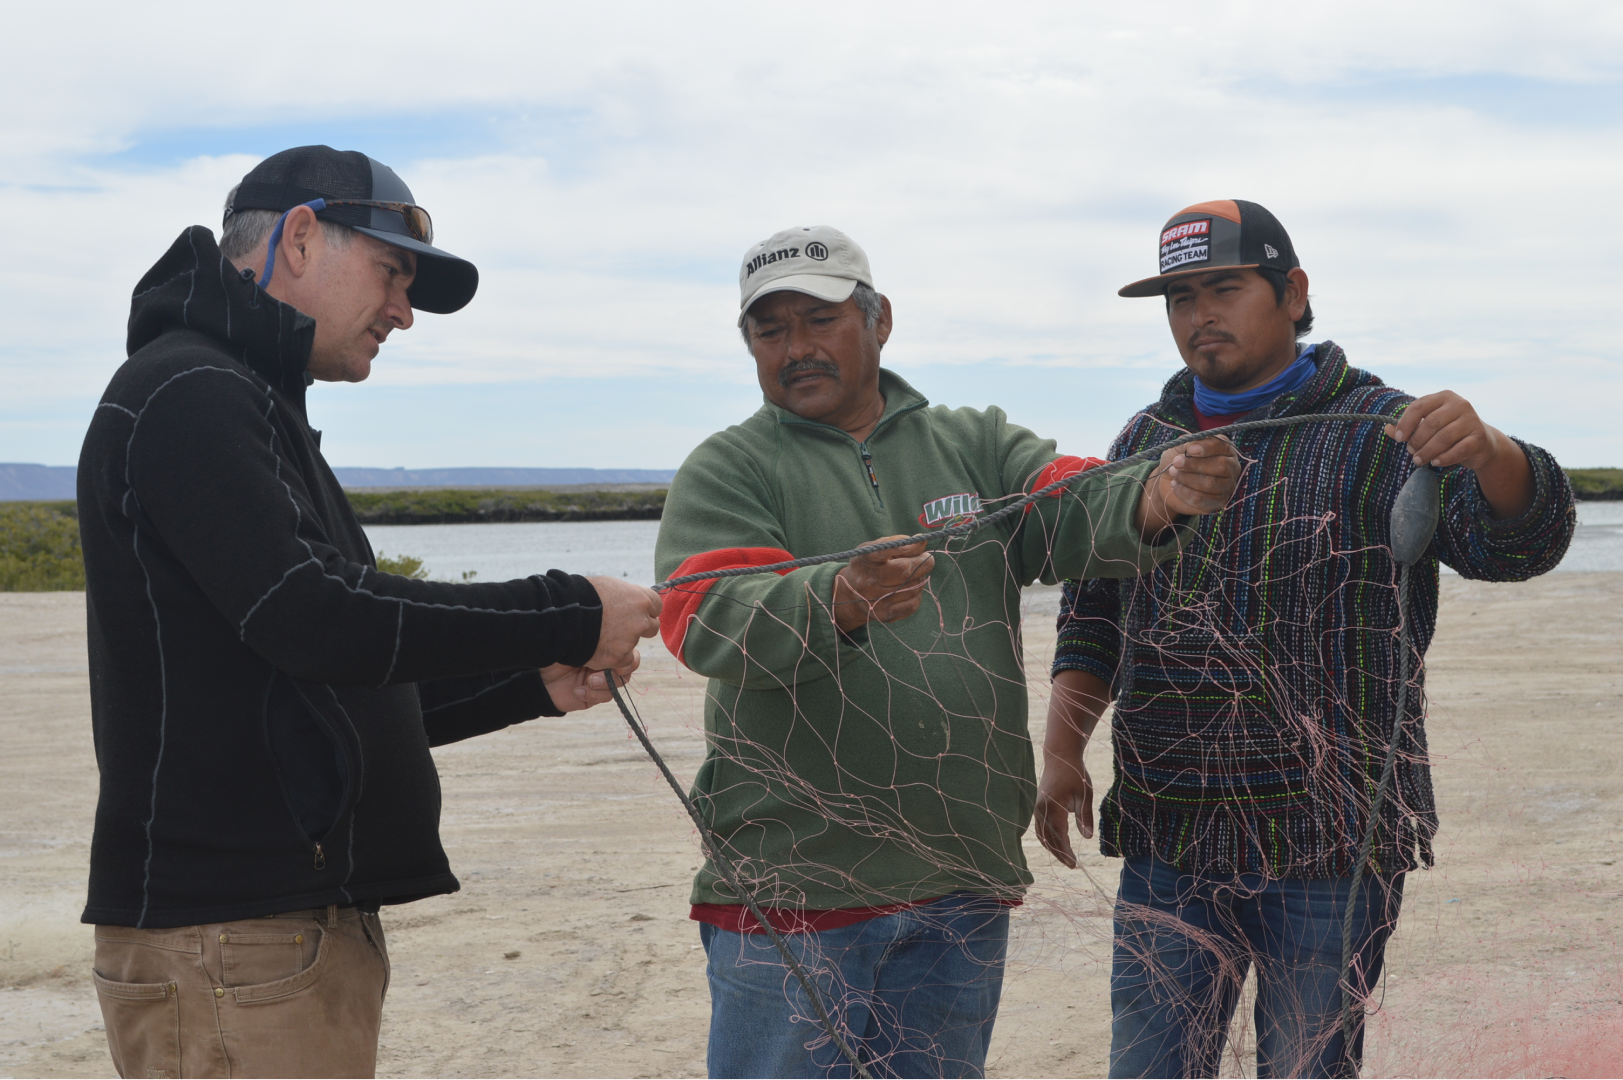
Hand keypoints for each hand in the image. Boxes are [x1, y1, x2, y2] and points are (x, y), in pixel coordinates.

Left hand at [541, 652, 640, 712]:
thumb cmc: (555, 654)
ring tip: (588, 681)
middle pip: (628, 668)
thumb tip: (615, 643)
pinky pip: (605, 697)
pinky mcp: (594, 696)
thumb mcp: (576, 645)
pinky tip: (577, 691)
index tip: (618, 656)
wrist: (537, 678)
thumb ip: (595, 643)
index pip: (628, 650)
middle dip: (619, 671)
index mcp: (604, 647)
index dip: (629, 656)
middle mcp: (605, 663)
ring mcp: (601, 680)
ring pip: (619, 684)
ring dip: (605, 683)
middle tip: (605, 671)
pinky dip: (593, 694)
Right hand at [584, 576, 661, 671]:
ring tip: (601, 636)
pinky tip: (599, 648)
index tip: (636, 612)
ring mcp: (631, 640)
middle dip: (640, 628)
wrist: (565, 615)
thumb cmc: (584, 595)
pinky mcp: (619, 656)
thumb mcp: (609, 586)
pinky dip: (613, 657)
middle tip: (622, 628)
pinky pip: (623, 660)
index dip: (645, 610)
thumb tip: (630, 599)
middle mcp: (641, 620)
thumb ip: (626, 595)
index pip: (656, 606)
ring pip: (634, 644)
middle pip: (652, 627)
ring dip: (623, 642)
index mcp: (641, 599)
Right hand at [832, 536, 934, 633]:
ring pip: (913, 587)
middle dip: (923, 562)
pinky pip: (913, 604)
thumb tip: (921, 541)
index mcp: (863, 560)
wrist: (851, 595)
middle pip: (904, 570)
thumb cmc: (869, 566)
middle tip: (927, 558)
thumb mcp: (876, 550)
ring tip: (914, 574)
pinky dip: (917, 594)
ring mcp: (875, 600)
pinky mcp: (884, 615)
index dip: (901, 546)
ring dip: (920, 578)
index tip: (919, 541)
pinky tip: (910, 589)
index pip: (881, 551)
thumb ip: (897, 543)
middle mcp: (866, 581)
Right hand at [1035, 751, 1093, 869]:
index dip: (1066, 851)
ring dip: (1053, 848)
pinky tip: (1058, 845)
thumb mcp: (1085, 795)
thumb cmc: (1075, 774)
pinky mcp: (1037, 808)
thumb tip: (1087, 837)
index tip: (1075, 864)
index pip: (1058, 836)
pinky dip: (1048, 839)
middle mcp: (1040, 810)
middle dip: (1059, 854)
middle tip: (1072, 865)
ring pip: (1042, 835)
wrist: (1060, 757)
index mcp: (1052, 807)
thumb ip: (1085, 816)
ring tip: (1066, 858)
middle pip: (1048, 839)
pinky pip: (1040, 829)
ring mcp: (1037, 809)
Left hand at [1135, 436, 1242, 537]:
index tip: (1189, 450)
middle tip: (1176, 463)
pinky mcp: (1217, 502)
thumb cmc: (1178, 459)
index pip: (1223, 446)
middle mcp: (1231, 467)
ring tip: (1174, 473)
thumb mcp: (1180, 446)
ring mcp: (1226, 486)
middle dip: (1195, 465)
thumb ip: (1188, 442)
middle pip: (1221, 466)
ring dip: (1187, 478)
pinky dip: (1184, 492)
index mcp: (1225, 449)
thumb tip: (1192, 445)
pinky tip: (1176, 485)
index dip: (1207, 448)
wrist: (1168, 481)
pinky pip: (1201, 499)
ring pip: (1210, 484)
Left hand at [1384, 391, 1532, 518]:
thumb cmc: (1449, 432)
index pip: (1419, 406)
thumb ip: (1409, 427)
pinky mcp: (1480, 437)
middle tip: (1411, 452)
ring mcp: (1472, 420)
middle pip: (1431, 423)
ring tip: (1419, 460)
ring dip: (1427, 451)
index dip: (1406, 423)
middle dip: (1417, 440)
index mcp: (1444, 397)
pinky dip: (1444, 458)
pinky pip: (1458, 449)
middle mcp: (1460, 404)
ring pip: (1444, 437)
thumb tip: (1388, 428)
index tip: (1399, 438)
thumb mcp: (1428, 427)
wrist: (1482, 442)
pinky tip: (1435, 462)